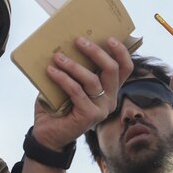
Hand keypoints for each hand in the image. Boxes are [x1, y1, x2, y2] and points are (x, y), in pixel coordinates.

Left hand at [32, 36, 133, 151]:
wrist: (47, 134)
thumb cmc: (58, 106)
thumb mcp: (70, 83)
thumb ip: (75, 69)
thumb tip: (67, 44)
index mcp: (110, 90)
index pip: (125, 68)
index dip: (121, 52)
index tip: (109, 38)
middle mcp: (110, 100)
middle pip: (112, 70)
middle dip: (96, 52)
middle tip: (79, 40)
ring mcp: (101, 109)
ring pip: (92, 79)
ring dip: (73, 65)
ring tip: (57, 56)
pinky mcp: (89, 116)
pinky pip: (77, 91)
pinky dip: (63, 79)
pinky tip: (51, 71)